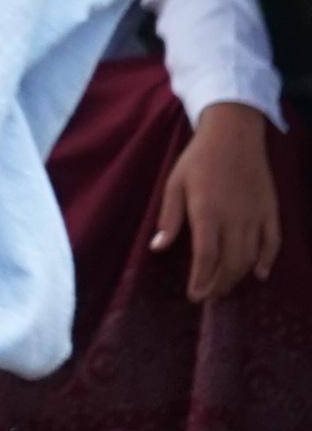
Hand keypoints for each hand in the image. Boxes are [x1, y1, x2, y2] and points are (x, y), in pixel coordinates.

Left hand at [160, 101, 285, 302]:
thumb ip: (169, 218)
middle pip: (230, 263)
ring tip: (225, 287)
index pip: (206, 257)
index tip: (194, 296)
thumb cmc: (198, 159)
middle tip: (208, 295)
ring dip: (238, 277)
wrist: (234, 135)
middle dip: (219, 284)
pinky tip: (260, 274)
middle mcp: (234, 219)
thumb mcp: (175, 184)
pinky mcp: (271, 211)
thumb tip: (158, 248)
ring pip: (251, 257)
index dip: (201, 280)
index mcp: (207, 213)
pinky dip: (268, 261)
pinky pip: (273, 242)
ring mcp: (256, 216)